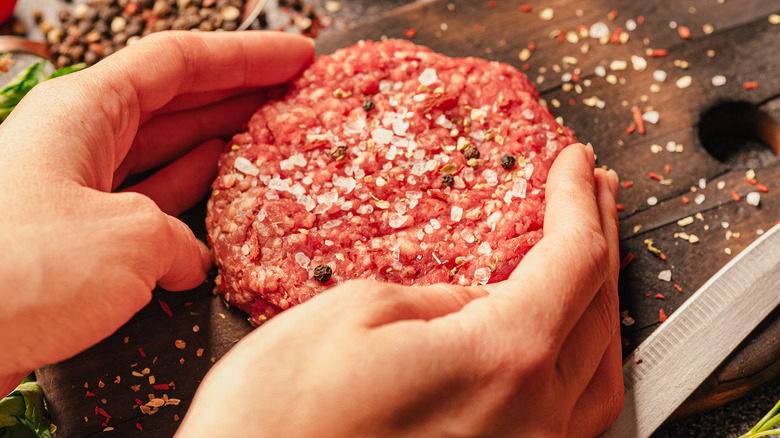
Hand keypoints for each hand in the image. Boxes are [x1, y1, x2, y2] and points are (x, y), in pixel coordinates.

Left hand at [0, 31, 313, 387]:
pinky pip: (146, 201)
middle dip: (238, 93)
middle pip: (174, 99)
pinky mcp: (73, 238)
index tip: (295, 56)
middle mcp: (77, 141)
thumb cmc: (17, 271)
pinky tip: (222, 192)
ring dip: (219, 142)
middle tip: (291, 94)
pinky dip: (188, 197)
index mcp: (84, 110)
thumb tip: (189, 260)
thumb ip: (181, 240)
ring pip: (163, 150)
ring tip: (269, 136)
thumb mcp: (130, 239)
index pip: (179, 61)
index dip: (246, 56)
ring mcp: (75, 189)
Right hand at [179, 143, 622, 436]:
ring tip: (586, 256)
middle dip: (598, 239)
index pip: (574, 260)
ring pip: (597, 370)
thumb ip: (438, 302)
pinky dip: (572, 359)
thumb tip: (476, 304)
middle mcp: (533, 422)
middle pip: (599, 311)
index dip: (577, 201)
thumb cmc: (275, 419)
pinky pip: (567, 414)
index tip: (574, 163)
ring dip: (598, 303)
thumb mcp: (354, 314)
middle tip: (589, 192)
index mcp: (501, 362)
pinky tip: (555, 336)